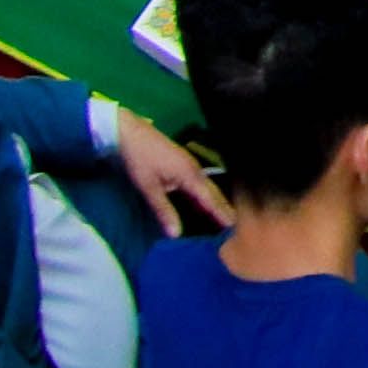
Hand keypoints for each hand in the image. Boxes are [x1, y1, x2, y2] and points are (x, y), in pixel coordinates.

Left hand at [117, 113, 233, 231]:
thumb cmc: (140, 160)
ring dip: (217, 200)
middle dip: (224, 207)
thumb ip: (164, 211)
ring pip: (208, 186)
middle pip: (213, 192)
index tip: (234, 225)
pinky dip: (206, 193)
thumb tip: (176, 234)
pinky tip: (204, 199)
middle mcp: (195, 170)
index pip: (209, 199)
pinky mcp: (183, 163)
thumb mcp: (149, 188)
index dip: (221, 213)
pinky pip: (201, 182)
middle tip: (236, 223)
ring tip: (226, 214)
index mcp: (189, 176)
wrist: (130, 133)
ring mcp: (190, 164)